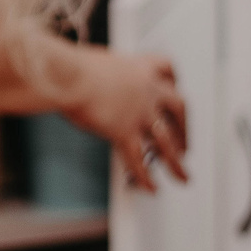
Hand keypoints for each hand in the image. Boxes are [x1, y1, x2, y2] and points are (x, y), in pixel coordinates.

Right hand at [64, 46, 186, 190]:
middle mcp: (146, 91)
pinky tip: (151, 188)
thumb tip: (90, 79)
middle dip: (184, 129)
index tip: (176, 87)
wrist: (65, 76)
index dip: (174, 82)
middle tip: (184, 142)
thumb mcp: (93, 62)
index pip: (167, 69)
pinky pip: (139, 159)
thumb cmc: (71, 66)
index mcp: (138, 68)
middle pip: (179, 110)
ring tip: (182, 177)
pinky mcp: (124, 132)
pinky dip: (145, 177)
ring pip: (167, 142)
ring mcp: (139, 113)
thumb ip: (101, 74)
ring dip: (176, 162)